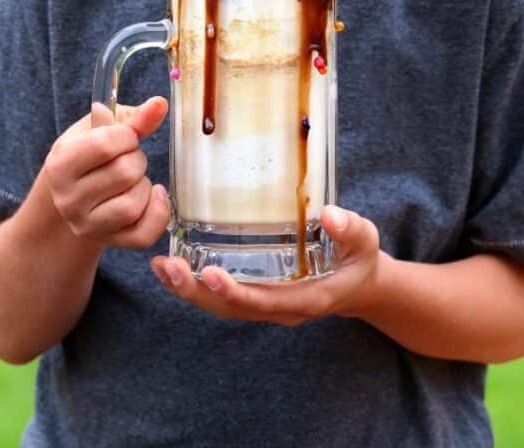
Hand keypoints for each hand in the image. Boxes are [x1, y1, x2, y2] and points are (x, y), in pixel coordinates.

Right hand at [45, 97, 170, 248]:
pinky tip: (153, 196)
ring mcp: (86, 225)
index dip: (127, 135)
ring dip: (144, 185)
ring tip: (132, 179)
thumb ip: (133, 117)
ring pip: (134, 204)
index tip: (124, 137)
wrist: (74, 193)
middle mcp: (68, 199)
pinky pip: (144, 235)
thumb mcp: (102, 128)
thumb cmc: (90, 153)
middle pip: (126, 173)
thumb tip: (160, 104)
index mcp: (60, 164)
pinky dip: (157, 213)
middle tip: (127, 158)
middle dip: (137, 159)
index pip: (107, 144)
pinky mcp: (108, 242)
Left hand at [151, 206, 380, 324]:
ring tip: (159, 267)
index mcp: (306, 298)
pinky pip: (222, 297)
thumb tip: (331, 215)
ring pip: (221, 307)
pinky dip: (195, 285)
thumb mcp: (365, 240)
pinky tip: (172, 267)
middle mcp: (281, 308)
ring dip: (188, 290)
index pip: (263, 301)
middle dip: (196, 292)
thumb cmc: (360, 258)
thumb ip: (350, 229)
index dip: (234, 291)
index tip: (208, 274)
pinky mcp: (257, 296)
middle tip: (167, 267)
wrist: (360, 283)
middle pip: (232, 309)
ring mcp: (267, 305)